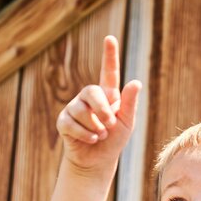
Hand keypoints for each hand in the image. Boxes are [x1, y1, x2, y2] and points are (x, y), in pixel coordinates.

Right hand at [56, 35, 141, 173]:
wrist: (98, 162)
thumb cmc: (114, 141)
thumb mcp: (127, 123)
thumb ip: (129, 103)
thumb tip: (136, 82)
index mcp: (107, 95)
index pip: (109, 72)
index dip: (109, 55)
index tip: (110, 39)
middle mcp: (89, 98)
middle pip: (91, 91)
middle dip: (102, 110)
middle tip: (110, 125)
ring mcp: (74, 108)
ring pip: (81, 110)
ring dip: (95, 126)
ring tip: (100, 136)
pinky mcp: (64, 122)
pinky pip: (72, 123)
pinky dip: (85, 134)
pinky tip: (91, 140)